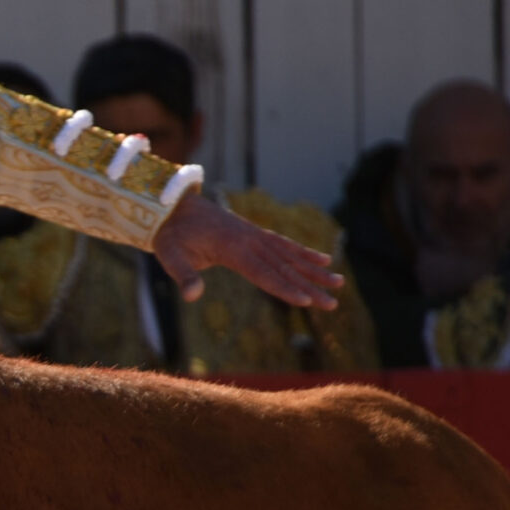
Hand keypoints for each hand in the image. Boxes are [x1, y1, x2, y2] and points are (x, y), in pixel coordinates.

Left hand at [153, 190, 342, 308]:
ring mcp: (254, 235)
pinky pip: (284, 245)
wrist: (171, 205)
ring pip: (290, 255)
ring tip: (340, 282)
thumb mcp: (169, 255)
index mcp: (232, 248)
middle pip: (284, 267)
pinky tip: (323, 259)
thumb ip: (182, 275)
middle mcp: (249, 239)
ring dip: (315, 270)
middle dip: (310, 287)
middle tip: (333, 304)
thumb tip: (193, 296)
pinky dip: (304, 252)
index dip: (284, 288)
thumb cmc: (170, 234)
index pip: (263, 273)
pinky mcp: (254, 234)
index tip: (305, 301)